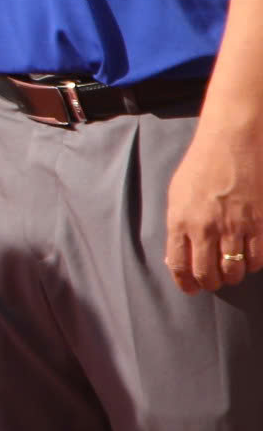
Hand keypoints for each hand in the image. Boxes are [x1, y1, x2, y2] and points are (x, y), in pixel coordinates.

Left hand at [166, 113, 262, 292]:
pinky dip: (254, 263)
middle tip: (215, 280)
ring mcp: (235, 227)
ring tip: (232, 267)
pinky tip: (250, 255)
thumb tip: (180, 254)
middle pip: (209, 275)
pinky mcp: (260, 224)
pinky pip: (258, 259)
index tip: (191, 288)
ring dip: (234, 274)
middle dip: (211, 283)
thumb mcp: (177, 194)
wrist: (231, 142)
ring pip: (236, 271)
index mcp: (180, 220)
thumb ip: (178, 225)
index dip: (186, 283)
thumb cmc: (201, 166)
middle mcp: (206, 228)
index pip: (179, 265)